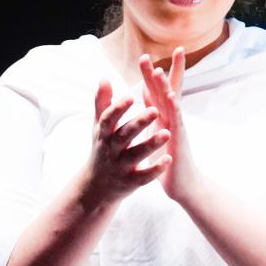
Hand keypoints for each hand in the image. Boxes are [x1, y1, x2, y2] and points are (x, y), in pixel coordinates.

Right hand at [84, 80, 170, 204]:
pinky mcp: (130, 182)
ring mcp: (120, 167)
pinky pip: (144, 176)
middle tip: (155, 110)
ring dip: (151, 144)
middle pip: (125, 135)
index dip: (118, 108)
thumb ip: (102, 103)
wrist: (96, 186)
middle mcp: (111, 150)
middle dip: (139, 123)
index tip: (132, 96)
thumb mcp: (98, 127)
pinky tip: (168, 159)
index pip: (108, 119)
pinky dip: (156, 169)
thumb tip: (104, 78)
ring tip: (168, 133)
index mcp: (103, 134)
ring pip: (136, 155)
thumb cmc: (102, 148)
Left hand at [139, 48, 199, 203]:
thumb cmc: (170, 159)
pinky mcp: (180, 140)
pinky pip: (177, 121)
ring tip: (158, 71)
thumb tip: (145, 92)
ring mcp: (177, 128)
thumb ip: (153, 111)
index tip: (146, 55)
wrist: (183, 184)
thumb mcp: (157, 131)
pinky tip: (171, 97)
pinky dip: (174, 108)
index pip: (159, 91)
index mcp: (163, 117)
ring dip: (165, 87)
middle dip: (157, 73)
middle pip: (165, 91)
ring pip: (171, 103)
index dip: (153, 74)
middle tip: (148, 55)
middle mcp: (172, 119)